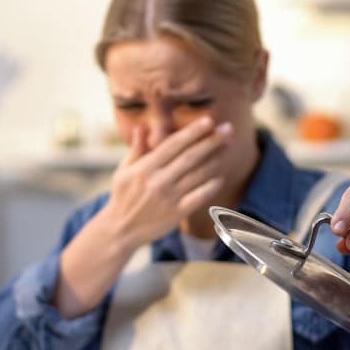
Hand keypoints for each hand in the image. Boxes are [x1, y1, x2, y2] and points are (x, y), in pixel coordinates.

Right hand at [99, 117, 230, 250]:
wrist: (120, 230)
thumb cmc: (123, 196)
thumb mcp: (123, 171)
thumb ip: (136, 149)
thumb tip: (142, 127)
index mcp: (145, 167)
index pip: (173, 145)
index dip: (192, 132)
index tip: (208, 120)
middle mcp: (158, 181)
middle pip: (191, 157)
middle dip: (211, 141)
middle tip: (228, 128)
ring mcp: (169, 198)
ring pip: (198, 175)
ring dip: (215, 160)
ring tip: (228, 147)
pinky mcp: (177, 214)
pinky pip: (199, 197)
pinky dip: (211, 186)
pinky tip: (220, 177)